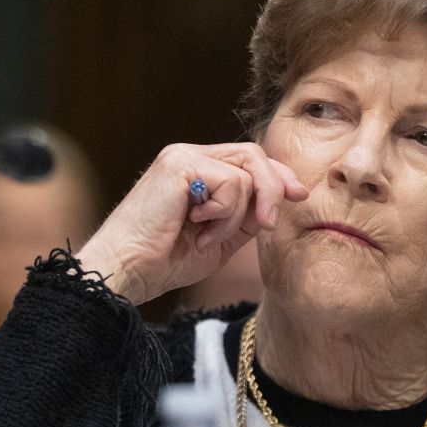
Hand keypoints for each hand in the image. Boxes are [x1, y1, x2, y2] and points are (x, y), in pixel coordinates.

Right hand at [76, 142, 308, 304]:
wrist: (128, 271)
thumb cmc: (164, 261)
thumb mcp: (219, 238)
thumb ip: (245, 215)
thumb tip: (283, 197)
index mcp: (196, 170)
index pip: (248, 160)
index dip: (277, 176)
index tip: (298, 196)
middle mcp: (189, 156)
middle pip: (253, 155)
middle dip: (273, 188)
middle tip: (268, 224)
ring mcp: (183, 157)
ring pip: (246, 172)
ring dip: (236, 215)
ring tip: (206, 236)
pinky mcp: (180, 165)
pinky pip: (231, 183)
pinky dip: (224, 213)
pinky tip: (196, 228)